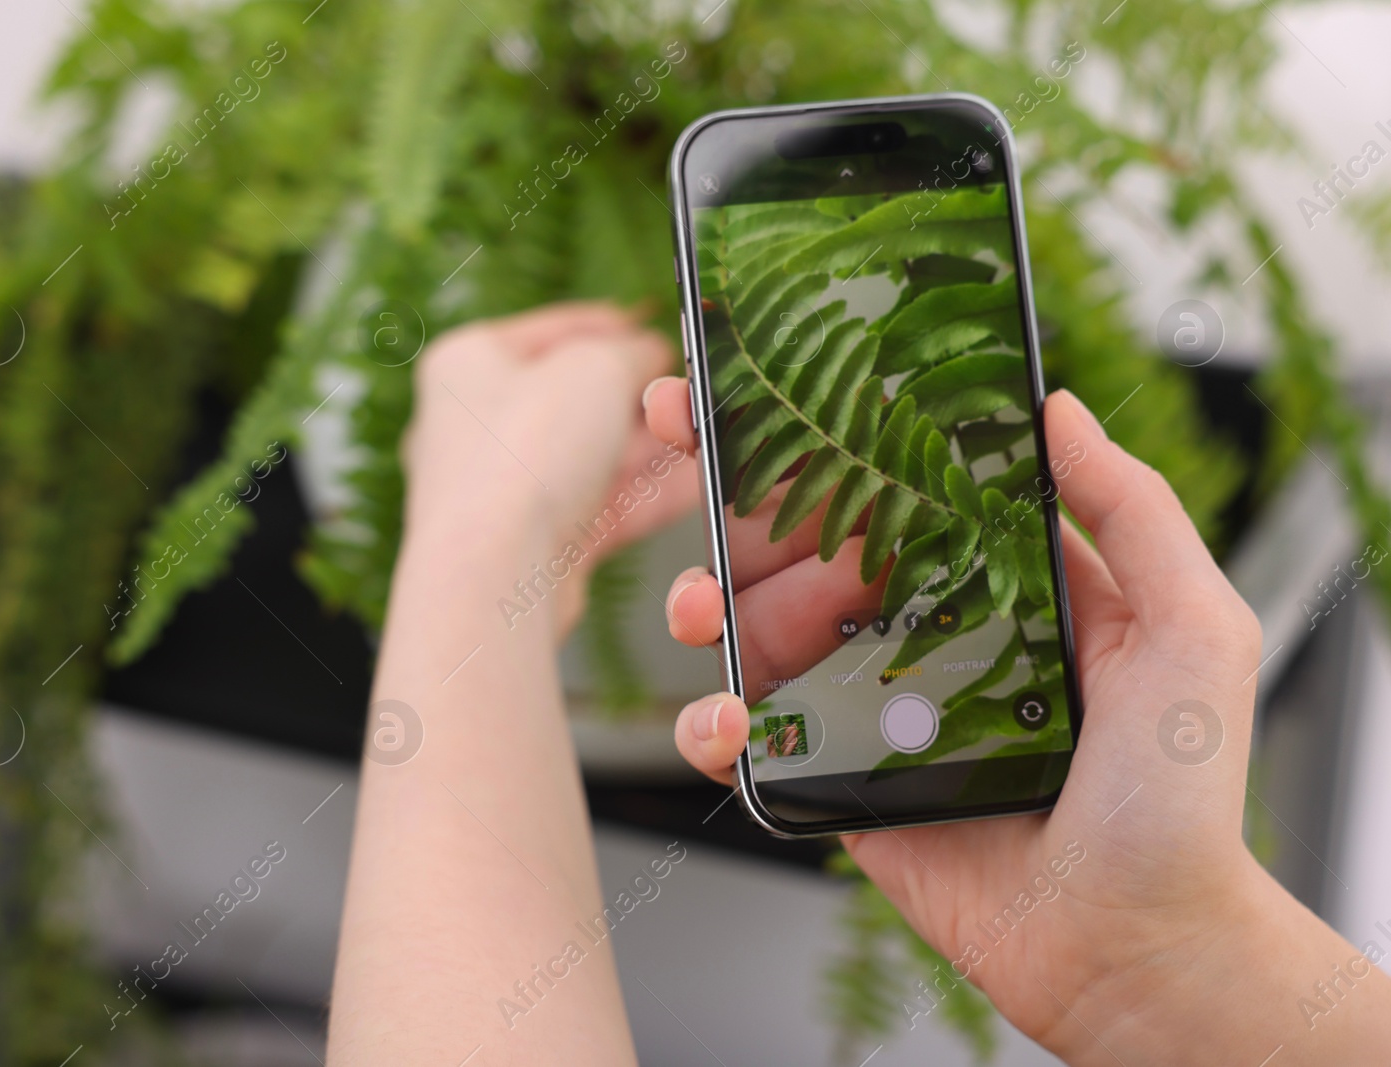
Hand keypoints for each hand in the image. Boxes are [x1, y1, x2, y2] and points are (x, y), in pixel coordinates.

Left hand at [401, 303, 695, 635]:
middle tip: (691, 391)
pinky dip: (650, 496)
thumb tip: (650, 350)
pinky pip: (602, 509)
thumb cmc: (526, 450)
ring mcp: (503, 490)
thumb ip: (632, 350)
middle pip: (575, 398)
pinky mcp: (533, 544)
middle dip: (641, 396)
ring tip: (709, 436)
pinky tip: (700, 486)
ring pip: (592, 458)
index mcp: (468, 361)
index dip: (614, 325)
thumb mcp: (596, 367)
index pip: (554, 329)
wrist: (496, 573)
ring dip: (654, 448)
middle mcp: (475, 424)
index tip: (660, 326)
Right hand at [644, 378, 1388, 1063]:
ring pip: (754, 630)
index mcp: (993, 576)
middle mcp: (922, 628)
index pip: (894, 480)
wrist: (1131, 946)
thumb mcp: (1193, 629)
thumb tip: (1055, 407)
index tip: (753, 381)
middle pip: (802, 542)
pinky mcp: (834, 780)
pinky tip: (726, 721)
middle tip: (683, 456)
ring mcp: (870, 705)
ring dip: (704, 601)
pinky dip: (709, 723)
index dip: (824, 427)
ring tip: (700, 609)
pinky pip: (750, 740)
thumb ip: (1133, 510)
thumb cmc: (1178, 798)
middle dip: (730, 495)